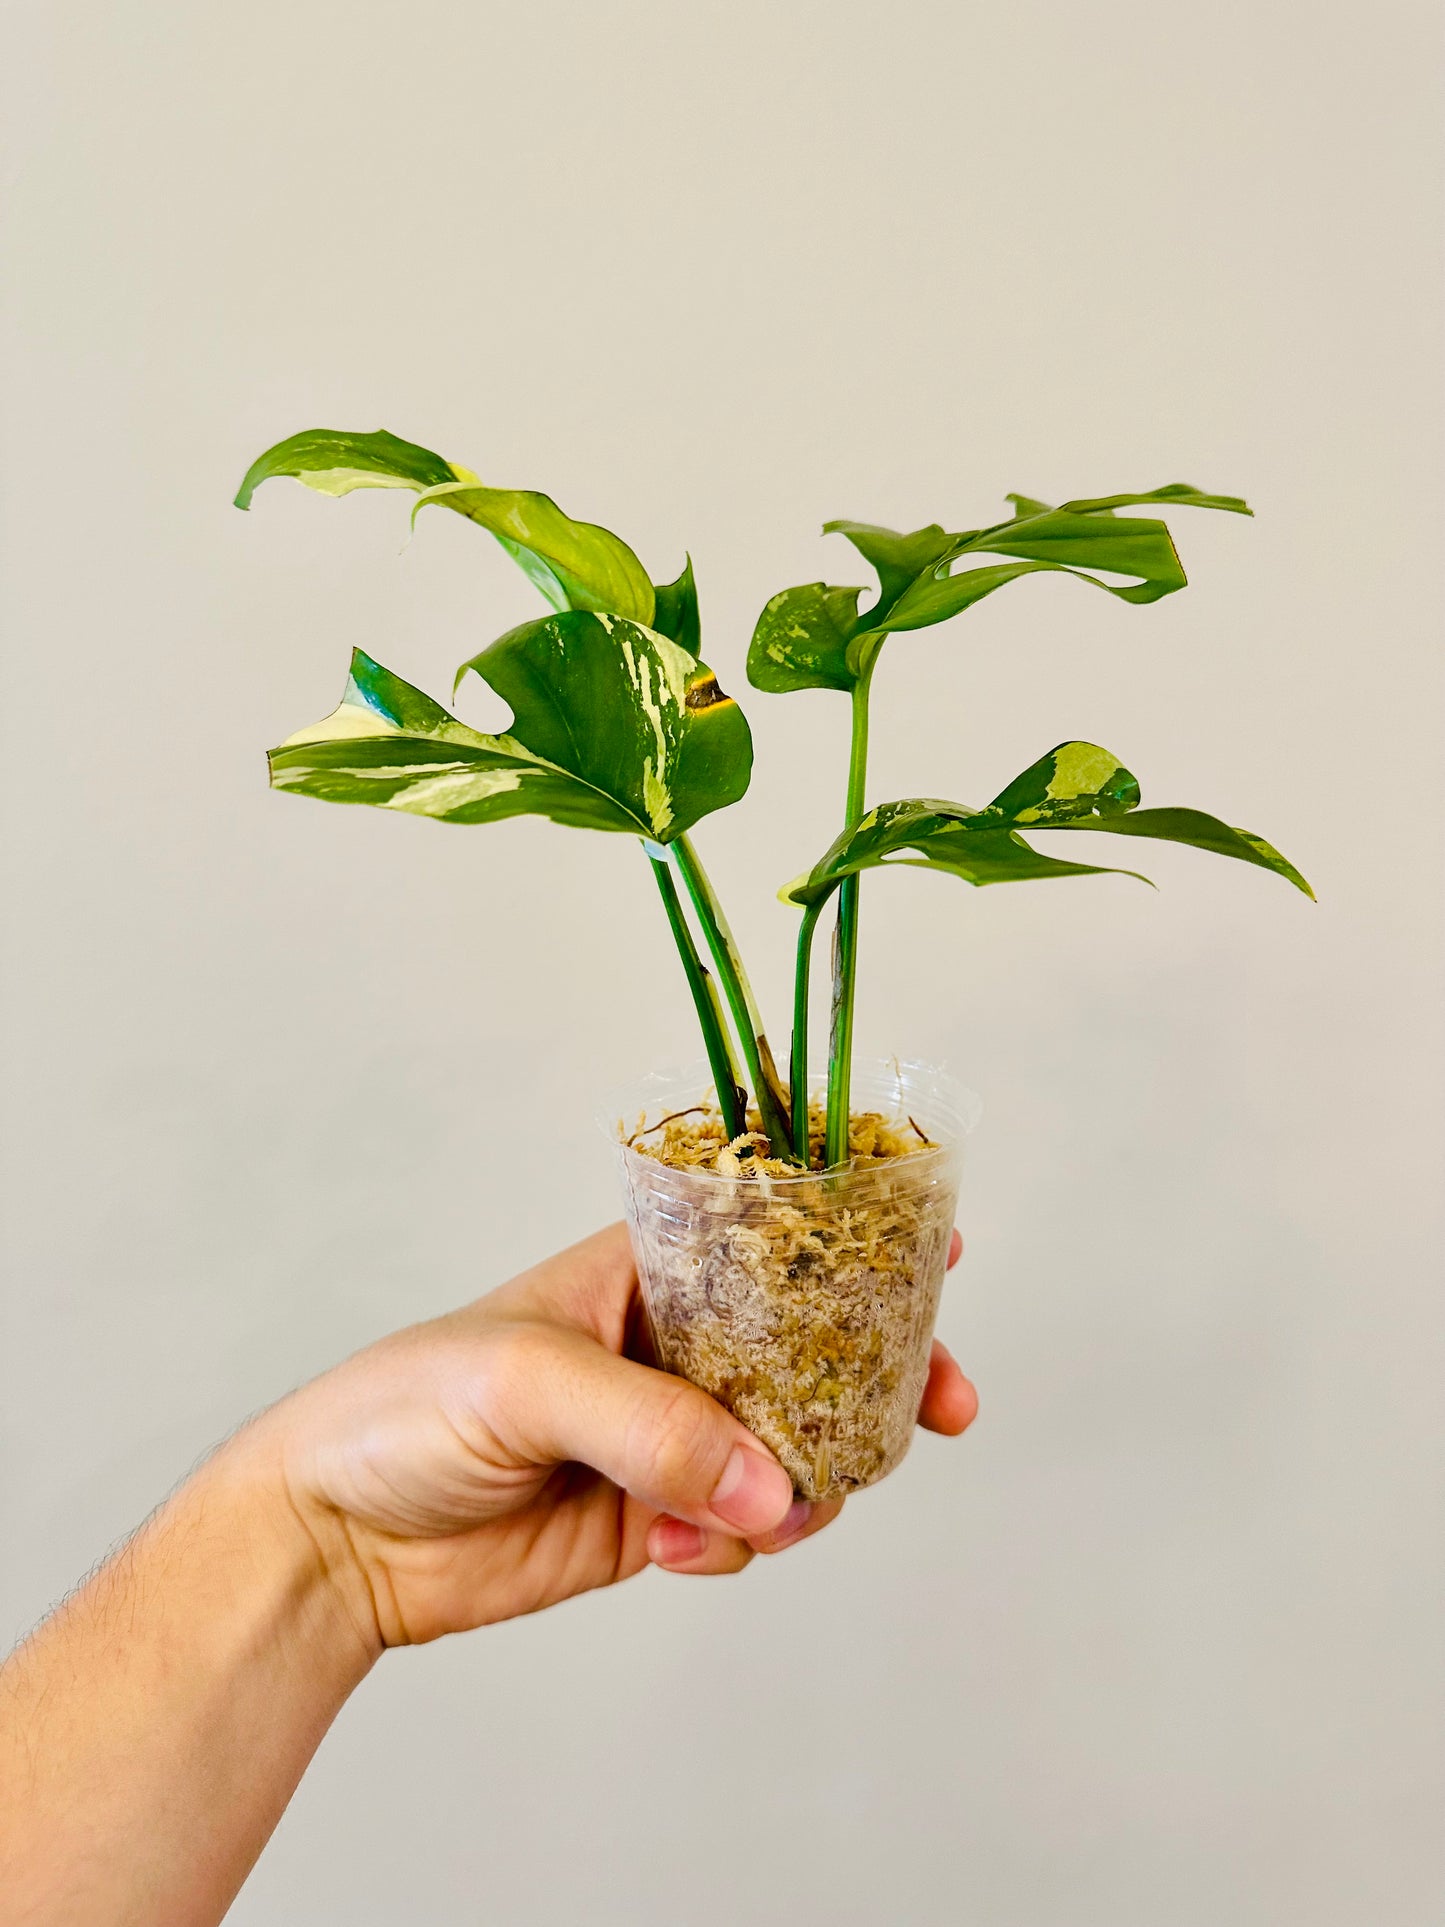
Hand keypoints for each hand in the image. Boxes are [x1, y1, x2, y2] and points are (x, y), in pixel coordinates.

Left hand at [246, 1222, 975, 1650]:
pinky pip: (744, 1527)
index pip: (770, 1243)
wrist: (336, 1536)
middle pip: (809, 1350)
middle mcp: (669, 1348)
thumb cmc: (407, 1406)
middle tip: (942, 1410)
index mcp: (643, 1272)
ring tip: (752, 1517)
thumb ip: (655, 1428)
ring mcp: (668, 1439)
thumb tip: (774, 1485)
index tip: (943, 1253)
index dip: (857, 1248)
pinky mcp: (655, 1520)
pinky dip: (734, 1544)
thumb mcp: (529, 1378)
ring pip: (790, 1451)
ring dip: (797, 1487)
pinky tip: (666, 1554)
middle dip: (878, 1379)